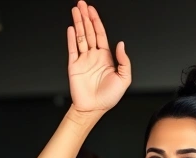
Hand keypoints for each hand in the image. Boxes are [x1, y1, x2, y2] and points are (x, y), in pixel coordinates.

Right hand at [67, 1, 130, 115]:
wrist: (93, 109)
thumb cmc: (108, 97)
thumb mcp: (124, 78)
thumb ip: (124, 60)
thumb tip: (121, 44)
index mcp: (105, 57)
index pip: (100, 34)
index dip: (97, 21)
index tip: (92, 11)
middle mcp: (93, 56)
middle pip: (89, 31)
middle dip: (85, 17)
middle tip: (81, 4)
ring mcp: (83, 60)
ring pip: (80, 37)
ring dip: (78, 23)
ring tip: (75, 11)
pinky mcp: (73, 66)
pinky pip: (72, 49)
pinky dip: (71, 38)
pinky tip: (71, 29)